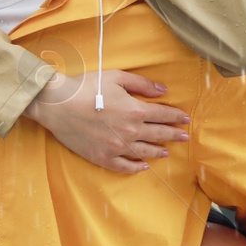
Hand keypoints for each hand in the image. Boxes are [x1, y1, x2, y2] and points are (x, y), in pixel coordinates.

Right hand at [23, 70, 191, 172]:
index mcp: (135, 110)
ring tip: (166, 151)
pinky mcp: (102, 157)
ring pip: (144, 151)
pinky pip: (124, 166)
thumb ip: (142, 85)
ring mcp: (116, 147)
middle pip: (158, 134)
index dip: (176, 116)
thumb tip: (163, 90)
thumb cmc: (87, 87)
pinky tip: (143, 166)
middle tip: (184, 137)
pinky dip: (135, 167)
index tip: (186, 119)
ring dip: (158, 151)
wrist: (59, 105)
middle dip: (173, 135)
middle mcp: (130, 131)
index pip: (163, 115)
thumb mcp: (117, 78)